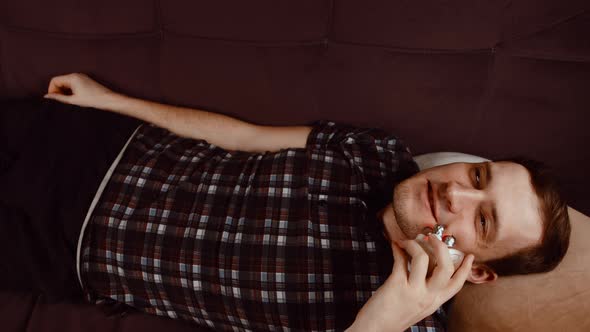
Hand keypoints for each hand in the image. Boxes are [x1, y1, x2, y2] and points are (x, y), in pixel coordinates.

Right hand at [43, 73, 115, 108]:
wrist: (108, 100)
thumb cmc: (92, 100)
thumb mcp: (73, 100)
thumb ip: (59, 98)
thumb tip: (46, 96)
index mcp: (72, 77)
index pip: (55, 80)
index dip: (52, 90)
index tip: (54, 99)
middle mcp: (76, 75)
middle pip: (60, 81)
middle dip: (58, 91)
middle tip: (62, 101)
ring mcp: (81, 77)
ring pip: (66, 83)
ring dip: (64, 91)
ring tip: (69, 101)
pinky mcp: (85, 80)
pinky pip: (73, 84)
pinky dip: (70, 90)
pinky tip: (75, 98)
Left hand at [347, 236, 473, 331]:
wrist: (374, 330)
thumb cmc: (392, 316)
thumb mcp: (416, 305)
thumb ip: (423, 289)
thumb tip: (424, 263)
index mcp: (434, 302)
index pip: (457, 284)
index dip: (465, 268)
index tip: (470, 256)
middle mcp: (428, 297)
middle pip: (446, 268)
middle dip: (442, 247)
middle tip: (432, 237)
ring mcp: (413, 291)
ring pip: (423, 259)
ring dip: (415, 244)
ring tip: (408, 240)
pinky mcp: (396, 285)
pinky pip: (400, 259)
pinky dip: (397, 248)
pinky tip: (395, 244)